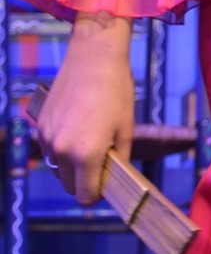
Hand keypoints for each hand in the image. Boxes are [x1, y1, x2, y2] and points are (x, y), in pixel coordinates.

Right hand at [37, 13, 134, 204]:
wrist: (93, 57)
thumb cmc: (116, 91)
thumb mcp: (126, 128)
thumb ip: (119, 159)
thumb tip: (114, 178)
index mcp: (86, 154)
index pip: (85, 195)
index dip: (97, 194)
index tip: (106, 185)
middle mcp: (62, 150)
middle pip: (69, 186)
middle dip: (84, 182)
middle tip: (101, 166)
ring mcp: (48, 138)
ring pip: (57, 169)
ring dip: (71, 167)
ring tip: (89, 144)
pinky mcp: (41, 125)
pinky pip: (50, 150)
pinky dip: (62, 150)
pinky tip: (77, 130)